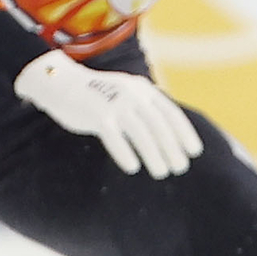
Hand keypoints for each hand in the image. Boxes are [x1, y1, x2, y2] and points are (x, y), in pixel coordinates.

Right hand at [10, 50, 204, 177]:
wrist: (62, 82)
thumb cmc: (99, 94)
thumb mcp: (127, 94)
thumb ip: (146, 107)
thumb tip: (168, 132)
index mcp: (143, 89)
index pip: (170, 112)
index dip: (184, 132)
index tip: (195, 152)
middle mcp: (132, 94)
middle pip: (158, 125)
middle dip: (172, 148)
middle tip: (181, 168)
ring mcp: (114, 104)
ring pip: (140, 133)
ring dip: (154, 155)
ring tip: (162, 173)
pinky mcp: (96, 115)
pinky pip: (114, 137)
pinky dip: (125, 153)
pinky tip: (133, 168)